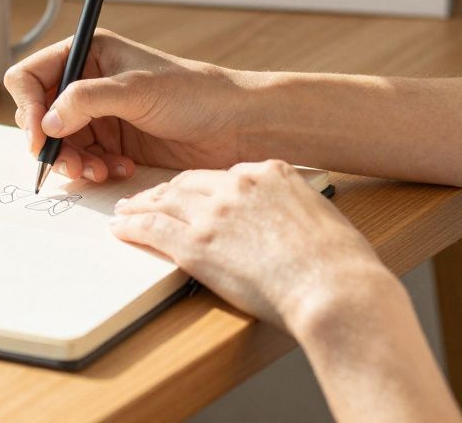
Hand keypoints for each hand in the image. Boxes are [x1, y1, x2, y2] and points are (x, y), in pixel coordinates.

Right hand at [4, 30, 261, 180]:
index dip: (28, 106)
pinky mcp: (113, 142)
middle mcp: (88, 82)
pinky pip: (84, 160)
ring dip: (73, 162)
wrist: (235, 126)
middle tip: (71, 165)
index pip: (31, 76)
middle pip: (39, 115)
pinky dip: (94, 169)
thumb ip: (86, 100)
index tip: (40, 138)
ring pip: (59, 143)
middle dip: (51, 143)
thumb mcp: (136, 90)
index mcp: (88, 53)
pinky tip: (120, 169)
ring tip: (99, 171)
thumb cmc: (195, 93)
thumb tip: (47, 121)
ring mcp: (99, 114)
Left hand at [110, 159, 389, 332]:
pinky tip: (121, 228)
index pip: (222, 175)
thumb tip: (285, 221)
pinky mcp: (197, 245)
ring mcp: (215, 214)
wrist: (335, 289)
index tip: (189, 192)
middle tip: (147, 198)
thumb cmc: (340, 265)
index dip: (200, 186)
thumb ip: (292, 209)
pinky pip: (154, 230)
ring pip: (165, 202)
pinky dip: (133, 227)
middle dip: (164, 191)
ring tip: (124, 210)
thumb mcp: (320, 216)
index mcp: (271, 173)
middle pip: (188, 183)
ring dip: (140, 205)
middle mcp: (238, 185)